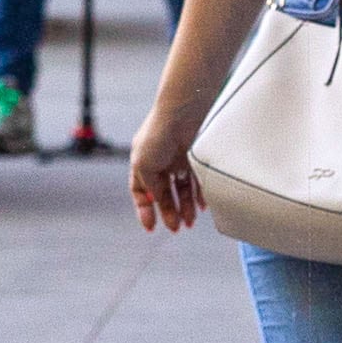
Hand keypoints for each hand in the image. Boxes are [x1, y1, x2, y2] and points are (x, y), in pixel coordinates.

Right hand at [129, 104, 205, 232]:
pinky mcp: (194, 157)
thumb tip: (157, 200)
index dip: (144, 209)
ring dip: (184, 207)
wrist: (182, 114)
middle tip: (175, 228)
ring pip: (182, 189)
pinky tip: (201, 206)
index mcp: (142, 163)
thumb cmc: (158, 135)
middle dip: (169, 212)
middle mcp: (160, 162)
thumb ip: (150, 185)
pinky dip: (199, 194)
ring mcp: (178, 160)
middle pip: (164, 193)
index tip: (150, 226)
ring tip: (189, 222)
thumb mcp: (144, 165)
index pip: (140, 191)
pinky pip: (197, 180)